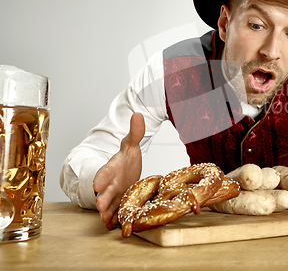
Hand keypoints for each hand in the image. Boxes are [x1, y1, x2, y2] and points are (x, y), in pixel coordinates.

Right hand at [93, 112, 144, 228]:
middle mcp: (112, 183)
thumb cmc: (126, 159)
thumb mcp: (131, 145)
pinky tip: (114, 225)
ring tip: (105, 219)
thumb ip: (135, 133)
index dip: (101, 178)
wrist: (127, 171)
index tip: (96, 184)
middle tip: (100, 205)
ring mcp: (115, 194)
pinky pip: (116, 211)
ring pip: (110, 204)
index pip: (105, 172)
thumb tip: (138, 115)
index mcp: (113, 168)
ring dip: (107, 211)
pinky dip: (114, 218)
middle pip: (106, 191)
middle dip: (102, 198)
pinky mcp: (120, 203)